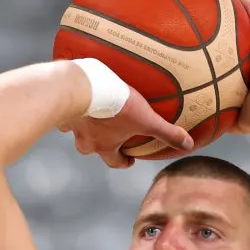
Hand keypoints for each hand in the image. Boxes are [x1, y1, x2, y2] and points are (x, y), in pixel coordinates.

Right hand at [59, 85, 193, 168]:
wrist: (78, 88)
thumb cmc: (114, 106)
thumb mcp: (146, 118)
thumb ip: (166, 132)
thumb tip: (189, 145)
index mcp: (104, 146)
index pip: (114, 162)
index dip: (123, 161)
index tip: (129, 158)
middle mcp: (85, 140)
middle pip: (93, 148)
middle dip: (101, 142)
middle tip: (110, 132)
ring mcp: (71, 124)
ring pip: (78, 128)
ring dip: (86, 122)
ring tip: (94, 110)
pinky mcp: (61, 105)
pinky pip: (67, 108)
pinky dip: (74, 104)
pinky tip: (79, 92)